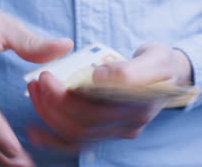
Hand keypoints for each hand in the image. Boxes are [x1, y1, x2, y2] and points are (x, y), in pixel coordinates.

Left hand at [26, 42, 191, 151]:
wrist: (167, 75)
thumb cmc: (159, 64)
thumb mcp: (155, 59)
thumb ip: (131, 71)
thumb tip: (100, 78)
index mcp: (137, 109)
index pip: (93, 112)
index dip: (64, 98)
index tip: (47, 76)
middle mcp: (125, 126)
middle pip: (80, 126)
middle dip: (52, 104)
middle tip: (37, 80)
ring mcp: (115, 132)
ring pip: (74, 135)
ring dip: (49, 115)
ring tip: (34, 91)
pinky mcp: (105, 131)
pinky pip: (75, 141)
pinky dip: (52, 137)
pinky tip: (34, 130)